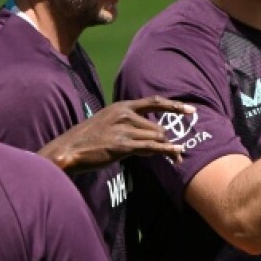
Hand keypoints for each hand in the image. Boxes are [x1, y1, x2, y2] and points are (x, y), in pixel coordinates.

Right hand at [39, 98, 193, 172]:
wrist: (69, 149)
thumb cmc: (88, 140)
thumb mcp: (108, 123)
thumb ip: (129, 125)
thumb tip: (152, 140)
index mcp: (121, 106)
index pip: (154, 102)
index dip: (174, 106)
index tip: (191, 110)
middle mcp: (124, 114)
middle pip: (158, 127)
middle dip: (169, 141)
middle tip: (179, 153)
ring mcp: (123, 129)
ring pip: (156, 138)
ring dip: (167, 149)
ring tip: (174, 158)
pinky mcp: (122, 145)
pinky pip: (151, 147)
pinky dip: (167, 150)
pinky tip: (177, 153)